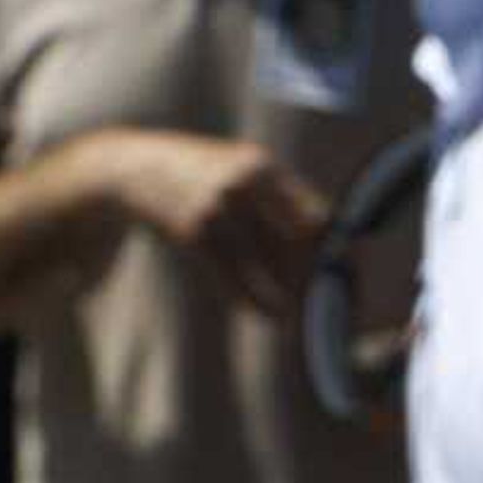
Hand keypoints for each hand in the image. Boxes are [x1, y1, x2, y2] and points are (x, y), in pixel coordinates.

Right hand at [94, 130, 326, 315]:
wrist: (134, 168)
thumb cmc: (206, 173)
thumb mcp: (245, 167)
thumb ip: (287, 198)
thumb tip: (338, 241)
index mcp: (264, 167)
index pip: (318, 216)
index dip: (337, 248)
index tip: (348, 273)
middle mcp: (242, 183)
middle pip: (300, 242)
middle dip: (315, 275)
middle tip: (324, 301)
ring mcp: (215, 207)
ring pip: (271, 265)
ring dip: (290, 296)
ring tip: (299, 315)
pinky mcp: (192, 232)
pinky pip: (234, 279)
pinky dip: (255, 302)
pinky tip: (270, 316)